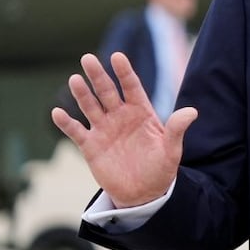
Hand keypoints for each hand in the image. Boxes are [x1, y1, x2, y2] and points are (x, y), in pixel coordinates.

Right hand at [51, 52, 197, 207]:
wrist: (144, 193)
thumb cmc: (160, 168)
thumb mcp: (171, 149)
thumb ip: (177, 129)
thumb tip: (192, 112)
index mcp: (141, 112)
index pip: (131, 87)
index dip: (124, 72)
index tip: (117, 57)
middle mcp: (120, 116)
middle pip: (107, 91)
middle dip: (98, 75)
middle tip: (88, 58)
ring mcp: (104, 129)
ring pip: (90, 106)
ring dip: (82, 94)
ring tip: (74, 79)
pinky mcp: (90, 145)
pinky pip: (76, 131)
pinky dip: (66, 123)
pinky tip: (57, 113)